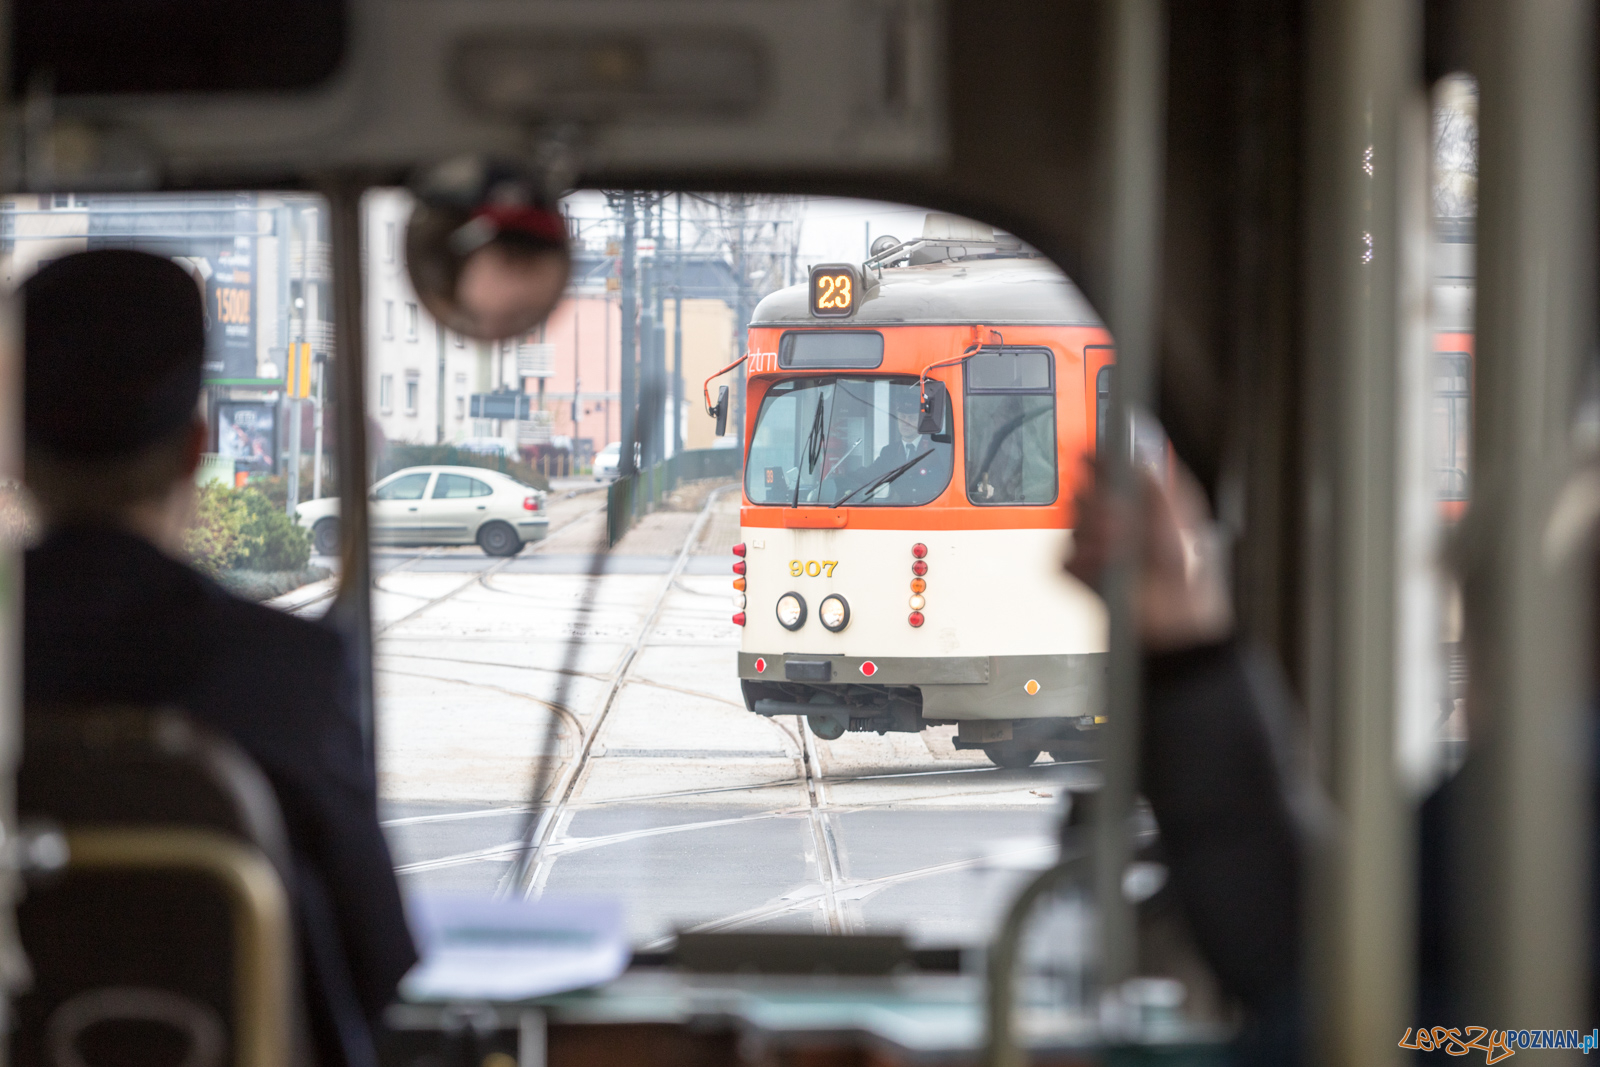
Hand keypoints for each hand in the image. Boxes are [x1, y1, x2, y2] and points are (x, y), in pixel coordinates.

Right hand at [1065, 456, 1232, 652]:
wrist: (1172, 623)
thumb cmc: (1187, 576)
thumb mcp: (1184, 519)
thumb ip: (1160, 487)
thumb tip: (1139, 460)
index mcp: (1136, 504)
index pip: (1105, 470)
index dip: (1096, 459)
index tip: (1091, 455)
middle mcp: (1111, 522)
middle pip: (1082, 495)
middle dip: (1099, 507)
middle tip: (1119, 522)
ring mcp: (1091, 547)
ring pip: (1071, 525)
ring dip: (1095, 537)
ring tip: (1118, 552)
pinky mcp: (1076, 572)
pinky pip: (1061, 558)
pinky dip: (1081, 565)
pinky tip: (1104, 570)